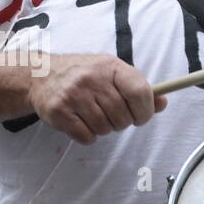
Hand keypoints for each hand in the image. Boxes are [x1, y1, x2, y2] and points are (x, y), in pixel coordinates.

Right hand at [28, 54, 165, 144]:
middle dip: (121, 122)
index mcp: (110, 66)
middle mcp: (92, 79)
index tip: (141, 116)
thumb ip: (137, 87)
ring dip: (103, 129)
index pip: (140, 91)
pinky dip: (87, 136)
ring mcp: (74, 95)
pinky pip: (86, 137)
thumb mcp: (111, 72)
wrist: (41, 75)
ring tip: (93, 116)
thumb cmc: (83, 74)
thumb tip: (162, 103)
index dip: (145, 110)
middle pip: (122, 116)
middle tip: (111, 115)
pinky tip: (81, 123)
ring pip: (104, 129)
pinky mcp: (59, 112)